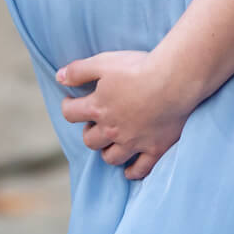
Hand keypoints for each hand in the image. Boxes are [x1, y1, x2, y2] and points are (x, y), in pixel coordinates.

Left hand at [57, 50, 197, 179]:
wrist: (174, 80)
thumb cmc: (139, 68)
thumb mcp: (104, 62)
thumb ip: (79, 70)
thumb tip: (58, 77)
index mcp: (98, 108)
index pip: (71, 114)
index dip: (69, 107)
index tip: (72, 102)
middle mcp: (112, 130)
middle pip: (90, 140)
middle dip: (90, 132)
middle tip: (97, 123)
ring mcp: (133, 142)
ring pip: (111, 157)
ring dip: (107, 152)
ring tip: (111, 144)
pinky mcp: (155, 148)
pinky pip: (140, 169)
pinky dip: (133, 171)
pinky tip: (129, 170)